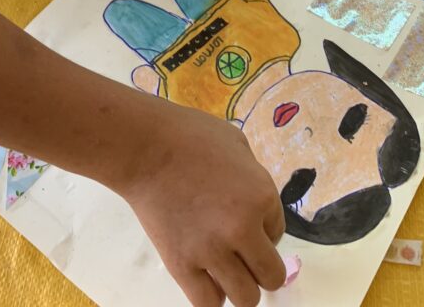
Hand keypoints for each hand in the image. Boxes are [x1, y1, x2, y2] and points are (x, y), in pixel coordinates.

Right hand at [121, 102, 285, 306]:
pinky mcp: (182, 266)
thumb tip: (257, 204)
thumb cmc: (189, 134)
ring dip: (240, 286)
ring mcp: (212, 251)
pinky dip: (212, 297)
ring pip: (246, 298)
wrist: (144, 146)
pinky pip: (209, 304)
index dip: (263, 226)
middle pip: (271, 275)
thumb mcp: (236, 143)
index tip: (243, 216)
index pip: (278, 231)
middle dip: (261, 266)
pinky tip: (206, 280)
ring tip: (225, 270)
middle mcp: (243, 229)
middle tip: (243, 253)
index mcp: (261, 195)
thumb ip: (253, 176)